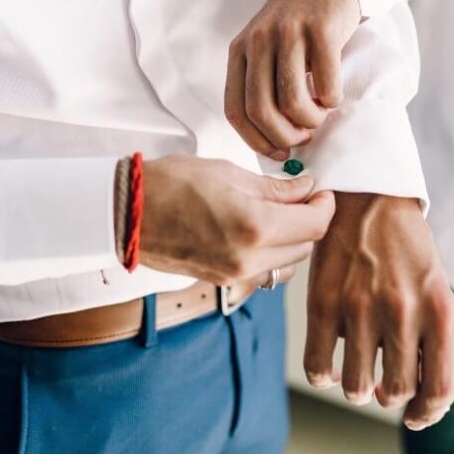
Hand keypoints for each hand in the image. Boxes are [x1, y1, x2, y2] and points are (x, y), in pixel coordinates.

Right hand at [137, 155, 334, 286]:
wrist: (127, 214)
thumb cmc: (170, 184)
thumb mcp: (228, 173)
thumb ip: (274, 187)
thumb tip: (305, 188)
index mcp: (255, 226)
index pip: (315, 224)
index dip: (325, 205)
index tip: (321, 190)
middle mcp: (249, 258)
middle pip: (306, 246)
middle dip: (311, 220)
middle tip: (301, 195)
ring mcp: (236, 274)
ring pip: (288, 263)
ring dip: (293, 239)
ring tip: (280, 212)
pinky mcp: (223, 280)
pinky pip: (264, 270)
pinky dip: (272, 252)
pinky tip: (259, 230)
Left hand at [225, 0, 360, 159]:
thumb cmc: (296, 26)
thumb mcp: (265, 49)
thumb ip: (261, 85)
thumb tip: (273, 141)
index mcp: (239, 51)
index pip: (235, 110)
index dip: (255, 141)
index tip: (277, 154)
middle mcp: (258, 41)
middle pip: (261, 111)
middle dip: (284, 137)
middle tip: (302, 137)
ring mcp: (289, 34)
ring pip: (292, 102)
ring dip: (310, 120)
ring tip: (319, 115)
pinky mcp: (321, 30)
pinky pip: (325, 84)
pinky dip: (331, 100)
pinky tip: (332, 95)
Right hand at [305, 193, 453, 429]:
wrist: (369, 195)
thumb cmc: (405, 246)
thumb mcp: (435, 287)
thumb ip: (432, 337)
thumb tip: (416, 394)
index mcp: (440, 310)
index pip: (440, 388)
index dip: (427, 413)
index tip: (414, 416)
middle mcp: (404, 312)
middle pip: (397, 391)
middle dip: (389, 395)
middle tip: (382, 380)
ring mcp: (361, 307)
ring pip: (357, 387)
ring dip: (356, 388)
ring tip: (356, 373)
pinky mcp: (324, 301)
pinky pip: (319, 366)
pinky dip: (323, 376)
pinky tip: (329, 365)